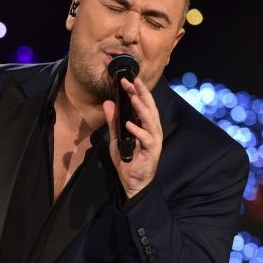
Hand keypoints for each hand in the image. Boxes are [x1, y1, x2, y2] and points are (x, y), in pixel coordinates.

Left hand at [102, 77, 161, 197]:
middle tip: (131, 82)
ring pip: (150, 120)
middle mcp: (152, 129)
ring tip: (133, 97)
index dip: (137, 91)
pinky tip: (130, 124)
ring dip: (142, 108)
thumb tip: (108, 103)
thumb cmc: (128, 160)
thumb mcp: (116, 137)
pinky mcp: (152, 151)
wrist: (133, 182)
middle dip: (141, 94)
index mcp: (145, 125)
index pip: (143, 104)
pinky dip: (138, 131)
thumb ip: (113, 121)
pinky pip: (146, 139)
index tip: (128, 80)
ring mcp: (154, 139)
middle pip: (149, 108)